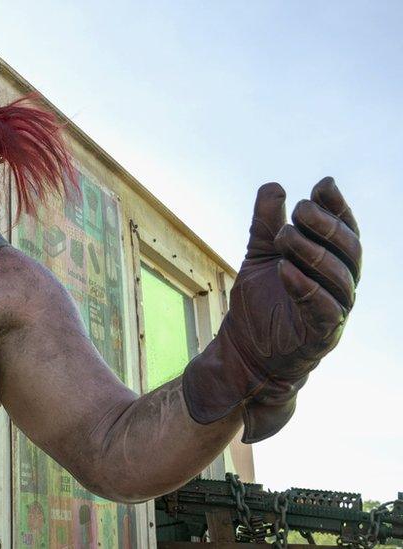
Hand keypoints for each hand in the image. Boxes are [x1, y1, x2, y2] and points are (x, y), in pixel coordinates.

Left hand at [183, 177, 361, 441]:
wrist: (246, 351)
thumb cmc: (260, 302)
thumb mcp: (260, 255)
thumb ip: (266, 224)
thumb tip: (274, 186)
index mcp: (332, 263)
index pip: (345, 231)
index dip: (338, 207)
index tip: (323, 185)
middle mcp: (341, 285)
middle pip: (348, 251)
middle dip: (326, 225)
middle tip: (300, 208)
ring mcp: (335, 311)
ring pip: (338, 278)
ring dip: (312, 252)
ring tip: (284, 234)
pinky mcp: (321, 335)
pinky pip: (323, 309)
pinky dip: (305, 287)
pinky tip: (285, 269)